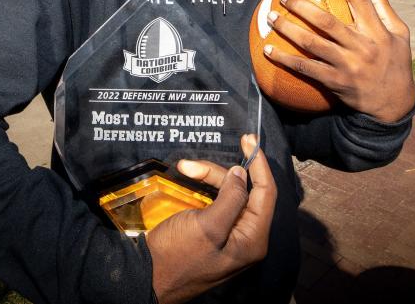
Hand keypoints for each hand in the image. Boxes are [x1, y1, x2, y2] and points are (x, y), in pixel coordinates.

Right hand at [146, 135, 275, 303]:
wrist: (147, 276)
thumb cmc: (178, 255)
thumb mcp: (209, 226)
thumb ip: (232, 198)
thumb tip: (242, 173)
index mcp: (253, 239)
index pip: (266, 194)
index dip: (259, 164)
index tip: (248, 138)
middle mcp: (245, 237)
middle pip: (242, 191)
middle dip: (218, 173)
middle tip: (190, 164)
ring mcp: (227, 235)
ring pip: (226, 194)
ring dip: (207, 177)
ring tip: (183, 168)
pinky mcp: (210, 232)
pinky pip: (214, 202)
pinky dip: (202, 188)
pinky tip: (187, 177)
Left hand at [263, 0, 414, 121]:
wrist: (393, 103)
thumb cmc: (396, 64)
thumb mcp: (400, 35)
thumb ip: (384, 9)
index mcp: (378, 32)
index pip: (359, 0)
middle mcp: (361, 46)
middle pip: (326, 21)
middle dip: (302, 6)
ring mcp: (347, 65)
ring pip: (311, 43)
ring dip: (287, 29)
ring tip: (270, 17)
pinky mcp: (335, 81)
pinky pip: (305, 68)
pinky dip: (285, 58)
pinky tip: (268, 50)